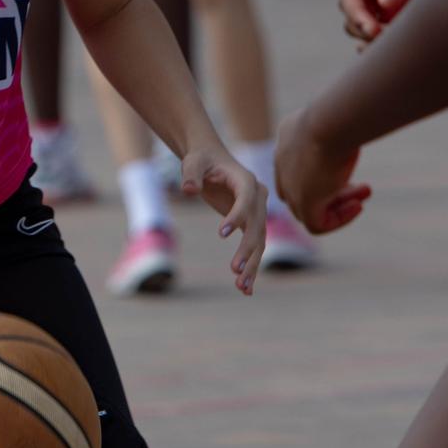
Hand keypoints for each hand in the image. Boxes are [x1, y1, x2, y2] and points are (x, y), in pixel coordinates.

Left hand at [177, 145, 268, 293]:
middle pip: (257, 226)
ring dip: (252, 265)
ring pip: (259, 242)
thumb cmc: (201, 160)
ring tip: (242, 287)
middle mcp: (258, 197)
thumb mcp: (193, 162)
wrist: (210, 159)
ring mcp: (257, 211)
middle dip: (247, 249)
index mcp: (246, 180)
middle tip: (234, 270)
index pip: (246, 200)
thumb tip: (188, 190)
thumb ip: (191, 174)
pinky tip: (244, 288)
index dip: (236, 216)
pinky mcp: (251, 223)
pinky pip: (254, 247)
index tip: (221, 233)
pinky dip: (250, 266)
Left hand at [275, 108, 371, 234]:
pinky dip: (338, 220)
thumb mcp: (333, 119)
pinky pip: (316, 224)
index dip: (321, 173)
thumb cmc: (337, 116)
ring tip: (364, 196)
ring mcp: (291, 186)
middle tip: (362, 187)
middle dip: (335, 190)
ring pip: (310, 207)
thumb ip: (335, 127)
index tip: (346, 169)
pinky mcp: (304, 204)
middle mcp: (283, 165)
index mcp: (287, 141)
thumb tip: (350, 121)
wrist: (328, 123)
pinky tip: (357, 206)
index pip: (295, 168)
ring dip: (340, 205)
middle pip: (303, 188)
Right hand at [341, 0, 435, 46]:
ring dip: (375, 42)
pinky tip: (402, 49)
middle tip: (386, 40)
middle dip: (364, 32)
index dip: (356, 15)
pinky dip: (388, 46)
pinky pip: (384, 38)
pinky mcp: (396, 19)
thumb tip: (384, 3)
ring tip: (398, 45)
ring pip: (366, 31)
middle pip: (352, 18)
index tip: (373, 30)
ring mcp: (383, 6)